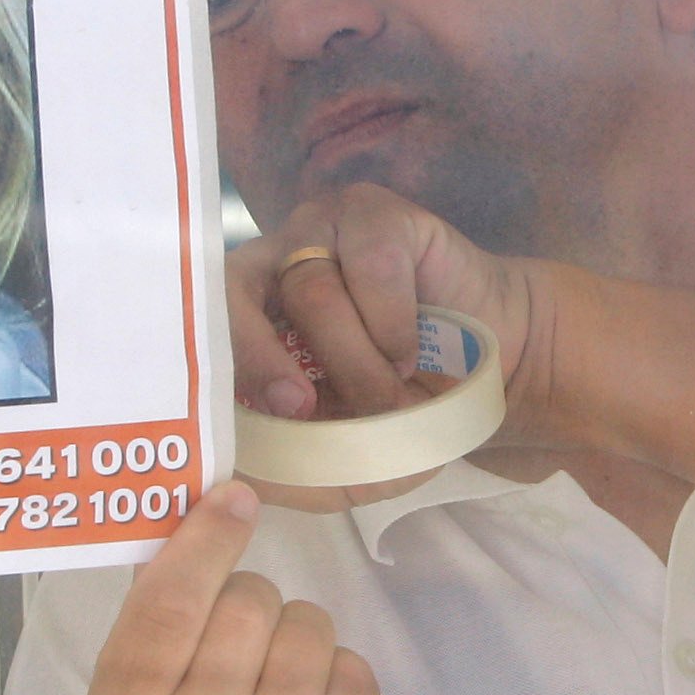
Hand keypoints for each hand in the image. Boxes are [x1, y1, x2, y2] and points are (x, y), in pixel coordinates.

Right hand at [82, 483, 388, 694]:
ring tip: (278, 685)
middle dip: (253, 603)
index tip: (236, 498)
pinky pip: (354, 672)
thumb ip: (155, 620)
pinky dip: (338, 676)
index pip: (169, 608)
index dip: (206, 542)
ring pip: (308, 630)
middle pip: (248, 606)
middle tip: (243, 646)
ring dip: (301, 636)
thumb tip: (203, 508)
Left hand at [227, 184, 554, 508]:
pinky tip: (410, 350)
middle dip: (262, 358)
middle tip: (302, 408)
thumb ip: (296, 470)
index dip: (223, 368)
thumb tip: (237, 482)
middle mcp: (271, 267)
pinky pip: (369, 266)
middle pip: (235, 294)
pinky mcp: (372, 213)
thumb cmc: (407, 410)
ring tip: (391, 390)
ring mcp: (319, 231)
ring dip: (356, 360)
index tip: (264, 414)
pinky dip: (391, 324)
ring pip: (312, 292)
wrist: (493, 366)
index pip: (201, 328)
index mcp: (248, 322)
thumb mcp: (349, 459)